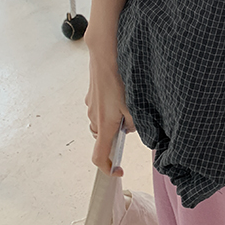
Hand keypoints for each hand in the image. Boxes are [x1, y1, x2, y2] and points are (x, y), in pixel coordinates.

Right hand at [84, 43, 136, 176]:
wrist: (105, 55)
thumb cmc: (118, 79)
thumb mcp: (133, 104)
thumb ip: (133, 122)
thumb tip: (130, 128)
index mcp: (105, 125)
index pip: (99, 157)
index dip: (107, 168)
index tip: (117, 170)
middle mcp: (94, 117)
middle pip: (102, 137)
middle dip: (114, 136)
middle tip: (128, 124)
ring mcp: (91, 105)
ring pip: (101, 121)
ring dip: (111, 119)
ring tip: (126, 104)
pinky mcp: (91, 94)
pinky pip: (99, 106)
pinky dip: (108, 106)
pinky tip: (119, 91)